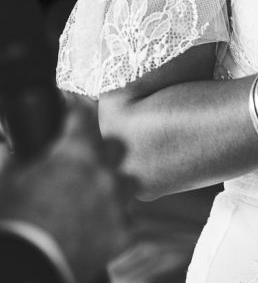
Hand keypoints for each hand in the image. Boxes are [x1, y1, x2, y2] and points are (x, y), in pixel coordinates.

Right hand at [0, 97, 134, 282]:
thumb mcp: (8, 182)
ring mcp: (116, 202)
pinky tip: (99, 229)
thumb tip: (3, 144)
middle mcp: (103, 171)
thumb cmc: (17, 220)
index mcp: (76, 152)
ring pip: (129, 182)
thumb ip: (9, 157)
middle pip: (117, 147)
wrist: (30, 265)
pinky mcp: (121, 233)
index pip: (85, 114)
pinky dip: (114, 223)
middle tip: (87, 162)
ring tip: (98, 196)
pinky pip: (126, 221)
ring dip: (115, 186)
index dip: (79, 109)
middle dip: (104, 151)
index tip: (74, 110)